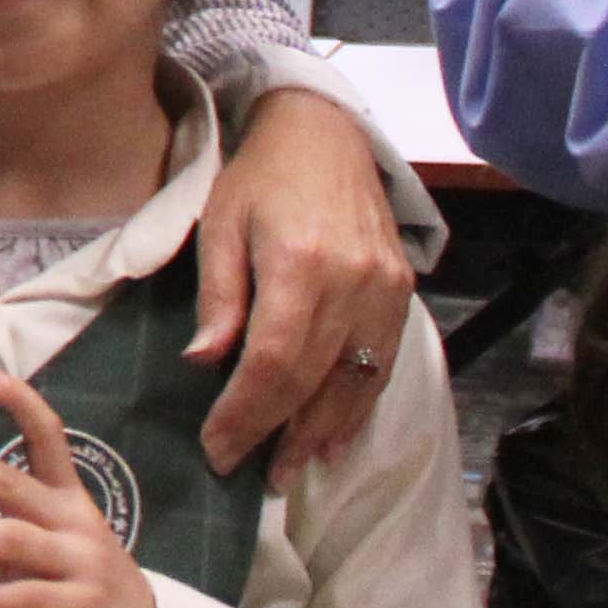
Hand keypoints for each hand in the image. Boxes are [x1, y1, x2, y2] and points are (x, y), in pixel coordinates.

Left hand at [0, 374, 162, 607]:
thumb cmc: (83, 583)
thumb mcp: (45, 552)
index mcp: (66, 498)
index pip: (49, 438)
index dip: (22, 404)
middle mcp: (74, 522)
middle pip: (14, 484)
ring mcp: (80, 562)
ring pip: (12, 539)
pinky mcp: (80, 605)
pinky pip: (28, 597)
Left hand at [190, 83, 418, 477]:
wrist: (325, 135)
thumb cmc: (260, 179)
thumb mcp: (219, 225)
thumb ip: (218, 296)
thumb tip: (205, 363)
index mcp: (301, 264)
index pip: (274, 362)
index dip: (246, 413)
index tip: (217, 447)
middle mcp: (353, 284)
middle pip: (315, 382)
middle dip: (276, 434)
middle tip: (245, 473)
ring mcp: (386, 291)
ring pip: (355, 384)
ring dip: (321, 434)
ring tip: (288, 468)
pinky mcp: (402, 293)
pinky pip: (382, 366)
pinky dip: (356, 408)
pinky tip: (332, 437)